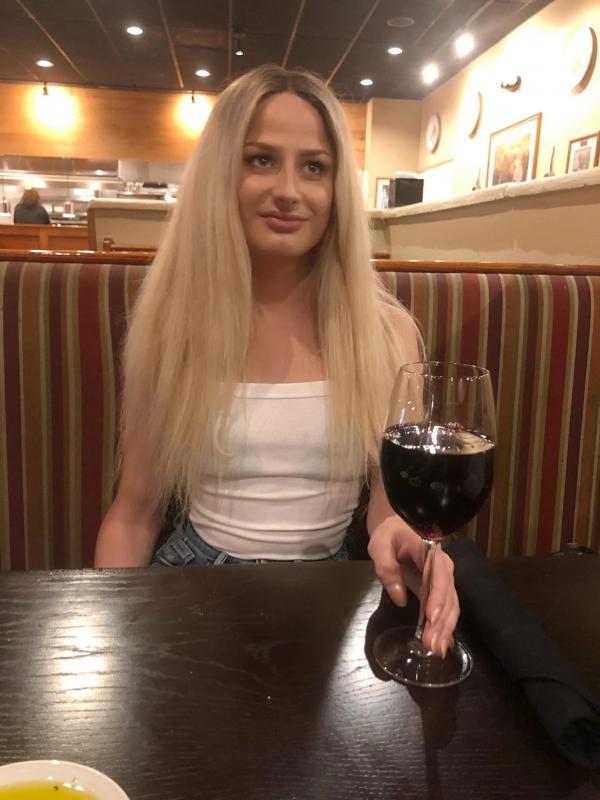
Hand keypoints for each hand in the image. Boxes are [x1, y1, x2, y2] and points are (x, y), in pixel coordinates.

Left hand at [367, 515, 458, 657]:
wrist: (399, 528)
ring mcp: (443, 580)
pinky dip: (444, 627)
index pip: (440, 576)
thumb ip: (387, 567)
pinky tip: (442, 645)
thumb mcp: (380, 544)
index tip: (432, 617)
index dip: (438, 597)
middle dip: (442, 622)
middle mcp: (443, 568)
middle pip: (449, 596)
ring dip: (445, 629)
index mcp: (431, 552)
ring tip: (436, 650)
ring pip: (450, 606)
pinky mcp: (437, 591)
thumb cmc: (390, 534)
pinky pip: (444, 609)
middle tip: (432, 645)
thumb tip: (399, 597)